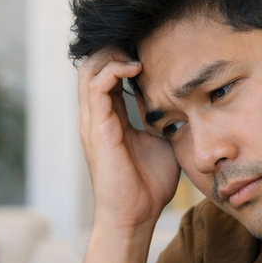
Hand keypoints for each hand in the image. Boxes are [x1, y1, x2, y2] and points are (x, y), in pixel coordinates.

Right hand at [78, 49, 181, 233]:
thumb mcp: (159, 140)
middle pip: (93, 64)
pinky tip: (136, 68)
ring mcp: (92, 121)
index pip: (106, 74)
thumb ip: (157, 117)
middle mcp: (95, 116)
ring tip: (139, 55)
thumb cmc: (148, 186)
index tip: (152, 49)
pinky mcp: (97, 128)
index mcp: (107, 118)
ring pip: (90, 68)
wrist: (135, 216)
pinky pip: (97, 86)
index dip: (124, 56)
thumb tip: (171, 98)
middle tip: (144, 46)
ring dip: (113, 54)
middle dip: (116, 48)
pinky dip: (114, 69)